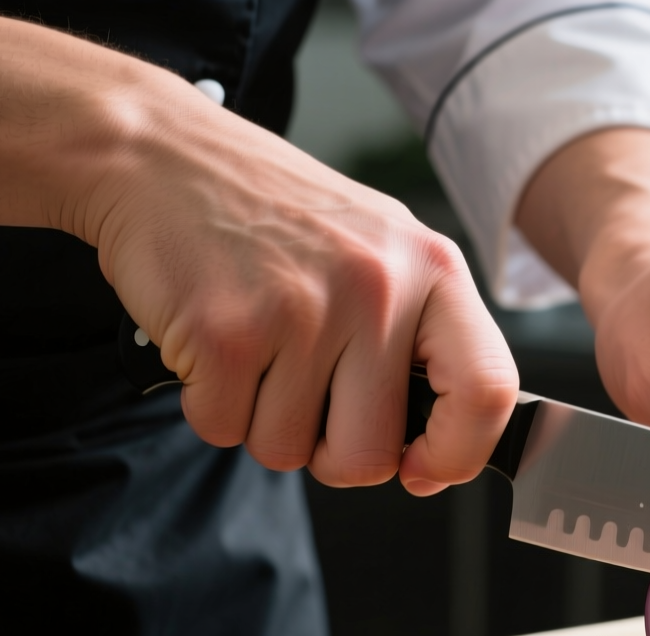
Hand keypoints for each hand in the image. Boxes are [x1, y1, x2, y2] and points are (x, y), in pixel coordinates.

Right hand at [0, 11, 517, 493]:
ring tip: (257, 347)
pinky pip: (224, 429)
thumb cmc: (277, 213)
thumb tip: (440, 455)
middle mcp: (377, 287)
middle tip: (306, 397)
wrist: (161, 153)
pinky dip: (210, 404)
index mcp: (434, 268)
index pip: (488, 391)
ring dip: (262, 421)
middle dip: (331, 453)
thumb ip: (423, 341)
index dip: (458, 454)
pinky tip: (215, 342)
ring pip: (289, 451)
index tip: (424, 469)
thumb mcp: (383, 250)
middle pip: (371, 454)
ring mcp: (301, 310)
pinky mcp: (224, 331)